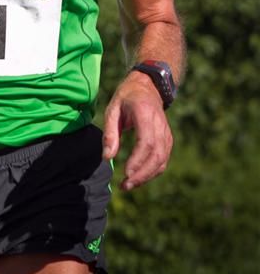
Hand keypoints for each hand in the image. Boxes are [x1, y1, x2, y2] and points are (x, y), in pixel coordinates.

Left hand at [102, 73, 173, 190]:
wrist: (148, 87)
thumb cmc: (126, 98)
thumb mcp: (112, 110)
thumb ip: (110, 134)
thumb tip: (106, 158)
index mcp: (145, 114)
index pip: (146, 142)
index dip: (137, 160)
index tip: (125, 173)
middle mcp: (160, 125)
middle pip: (156, 155)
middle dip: (142, 174)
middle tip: (125, 186)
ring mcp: (166, 133)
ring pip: (162, 160)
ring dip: (147, 176)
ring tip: (129, 185)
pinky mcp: (167, 140)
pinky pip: (163, 159)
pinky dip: (153, 171)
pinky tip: (138, 178)